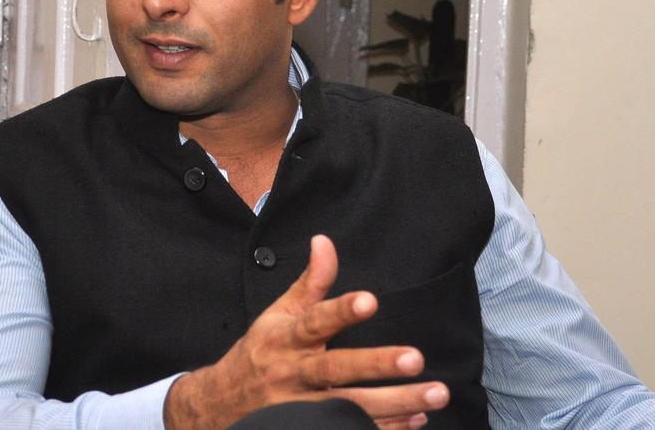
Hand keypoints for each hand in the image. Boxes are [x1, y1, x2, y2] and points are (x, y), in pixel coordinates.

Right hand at [163, 235, 448, 428]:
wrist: (219, 406)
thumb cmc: (259, 353)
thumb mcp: (277, 315)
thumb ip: (310, 283)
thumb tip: (325, 241)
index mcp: (286, 339)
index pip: (314, 322)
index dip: (340, 312)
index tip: (370, 300)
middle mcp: (293, 375)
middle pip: (337, 370)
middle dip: (377, 364)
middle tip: (415, 358)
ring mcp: (301, 411)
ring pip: (351, 409)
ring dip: (396, 404)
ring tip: (435, 395)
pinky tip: (416, 421)